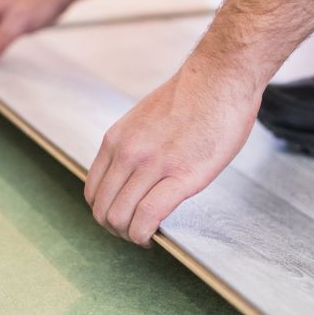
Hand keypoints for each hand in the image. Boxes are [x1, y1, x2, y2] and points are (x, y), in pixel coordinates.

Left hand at [84, 56, 260, 245]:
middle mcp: (128, 153)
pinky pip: (149, 216)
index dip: (104, 213)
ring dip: (131, 235)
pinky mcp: (182, 176)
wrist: (221, 78)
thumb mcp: (145, 120)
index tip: (123, 218)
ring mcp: (153, 165)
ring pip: (121, 217)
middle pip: (102, 210)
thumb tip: (135, 173)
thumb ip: (134, 146)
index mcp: (117, 140)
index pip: (93, 191)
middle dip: (116, 229)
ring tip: (146, 236)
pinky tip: (155, 237)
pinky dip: (146, 234)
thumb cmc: (194, 97)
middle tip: (135, 233)